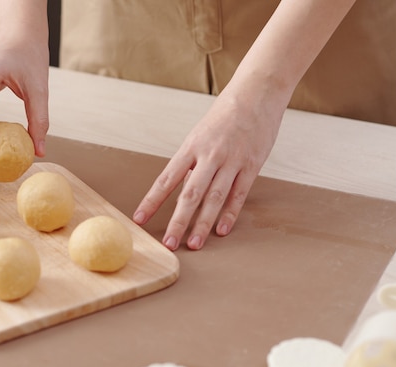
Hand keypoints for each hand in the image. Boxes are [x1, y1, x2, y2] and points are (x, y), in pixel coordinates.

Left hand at [133, 89, 284, 250]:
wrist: (256, 93)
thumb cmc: (224, 115)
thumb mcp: (200, 134)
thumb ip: (192, 163)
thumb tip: (183, 190)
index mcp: (191, 147)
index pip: (166, 179)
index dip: (152, 201)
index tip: (139, 218)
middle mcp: (209, 155)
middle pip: (190, 194)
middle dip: (178, 221)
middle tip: (168, 243)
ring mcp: (232, 161)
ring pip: (214, 198)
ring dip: (203, 223)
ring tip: (194, 244)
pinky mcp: (252, 165)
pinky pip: (239, 194)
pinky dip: (230, 214)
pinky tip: (221, 230)